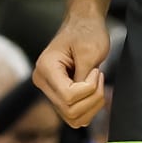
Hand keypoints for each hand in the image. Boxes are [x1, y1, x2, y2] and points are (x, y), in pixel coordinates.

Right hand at [34, 8, 108, 127]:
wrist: (84, 24)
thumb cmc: (87, 32)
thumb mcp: (89, 52)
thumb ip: (84, 79)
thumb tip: (82, 101)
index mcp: (45, 68)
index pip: (68, 97)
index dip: (89, 88)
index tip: (95, 70)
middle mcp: (43, 82)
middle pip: (70, 110)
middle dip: (93, 97)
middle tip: (98, 76)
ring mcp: (50, 92)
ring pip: (73, 118)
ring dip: (93, 105)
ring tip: (96, 82)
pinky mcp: (60, 97)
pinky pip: (75, 117)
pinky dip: (90, 109)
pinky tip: (94, 90)